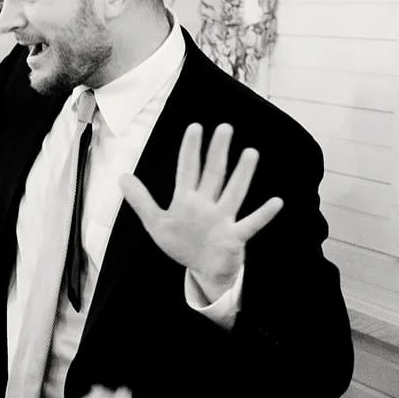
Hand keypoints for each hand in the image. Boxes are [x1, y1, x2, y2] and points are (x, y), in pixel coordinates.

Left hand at [120, 123, 281, 293]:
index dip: (190, 150)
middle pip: (213, 174)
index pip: (188, 170)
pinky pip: (251, 224)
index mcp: (187, 200)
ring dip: (242, 175)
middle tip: (225, 127)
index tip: (195, 127)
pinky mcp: (234, 237)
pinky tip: (276, 202)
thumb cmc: (183, 243)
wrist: (203, 271)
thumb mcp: (156, 223)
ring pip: (233, 193)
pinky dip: (263, 215)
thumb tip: (121, 176)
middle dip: (218, 152)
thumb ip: (141, 200)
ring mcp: (223, 219)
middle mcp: (207, 204)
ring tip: (251, 152)